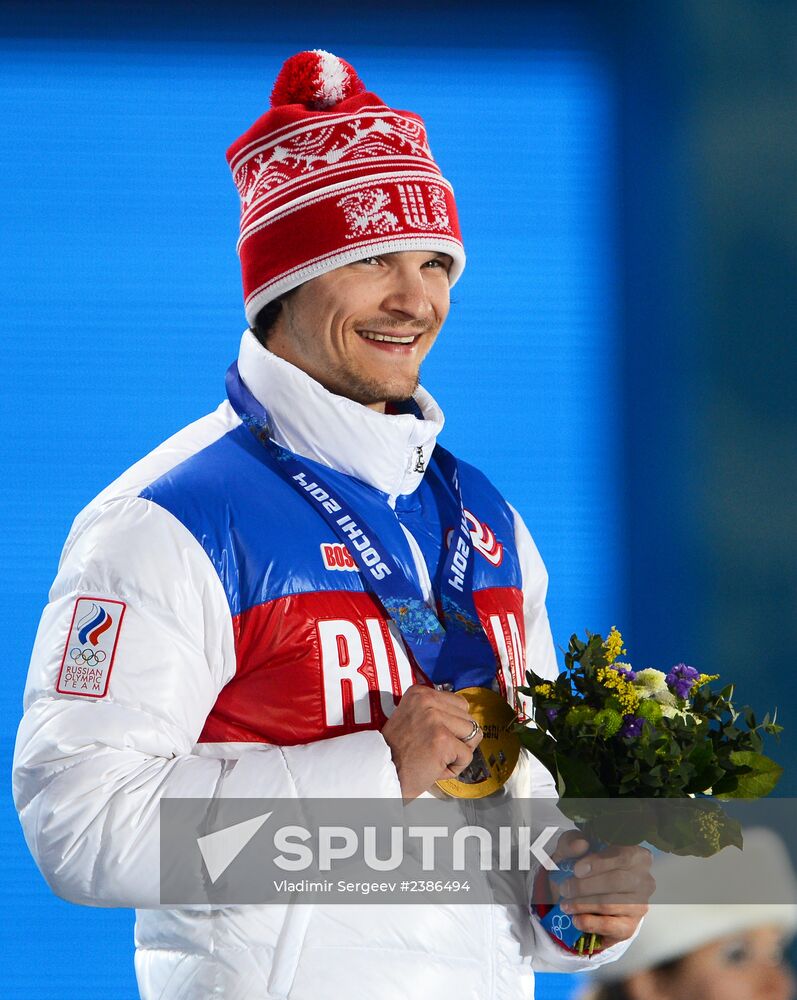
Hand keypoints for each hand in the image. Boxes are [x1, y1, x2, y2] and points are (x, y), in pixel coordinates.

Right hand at [381, 684, 482, 799]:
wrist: (380, 773)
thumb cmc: (398, 753)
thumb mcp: (412, 718)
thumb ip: (435, 712)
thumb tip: (466, 717)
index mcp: (420, 693)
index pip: (460, 703)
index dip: (453, 725)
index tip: (434, 736)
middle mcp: (427, 701)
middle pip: (469, 718)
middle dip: (458, 739)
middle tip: (435, 750)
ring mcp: (435, 719)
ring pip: (473, 735)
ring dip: (459, 752)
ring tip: (437, 758)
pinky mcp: (442, 740)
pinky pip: (467, 755)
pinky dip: (456, 767)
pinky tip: (436, 768)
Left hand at [549, 831, 654, 947]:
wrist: (584, 892)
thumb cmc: (583, 864)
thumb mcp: (573, 846)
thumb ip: (573, 842)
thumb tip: (581, 844)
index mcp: (635, 854)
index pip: (623, 856)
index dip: (599, 863)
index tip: (577, 870)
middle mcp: (643, 879)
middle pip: (616, 882)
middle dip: (585, 886)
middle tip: (565, 889)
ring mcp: (639, 904)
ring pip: (610, 904)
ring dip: (583, 905)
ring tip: (565, 904)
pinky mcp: (630, 926)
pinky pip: (611, 926)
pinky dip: (591, 923)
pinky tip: (577, 920)